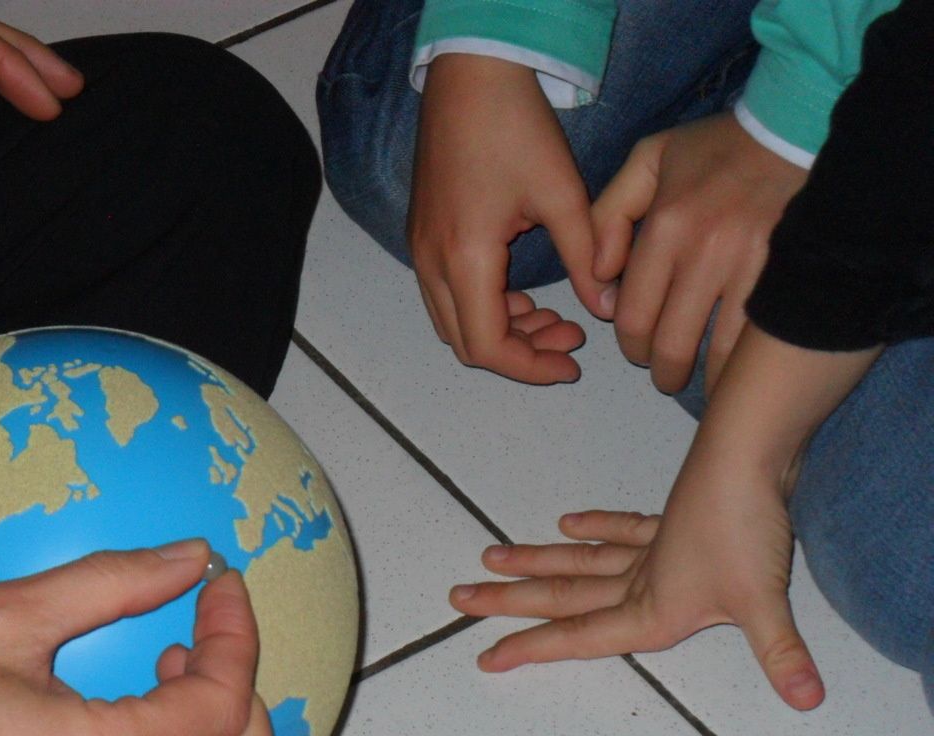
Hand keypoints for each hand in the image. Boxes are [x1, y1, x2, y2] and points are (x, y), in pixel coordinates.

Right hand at [409, 54, 607, 383]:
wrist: (470, 77)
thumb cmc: (514, 127)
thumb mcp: (563, 194)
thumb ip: (586, 256)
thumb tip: (603, 306)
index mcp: (466, 258)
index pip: (489, 346)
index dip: (530, 367)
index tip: (572, 363)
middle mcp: (432, 263)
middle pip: (466, 343)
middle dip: (519, 352)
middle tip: (570, 338)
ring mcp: (421, 251)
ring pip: (454, 322)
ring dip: (501, 330)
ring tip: (553, 315)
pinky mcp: (423, 236)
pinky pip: (447, 295)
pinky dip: (483, 307)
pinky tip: (521, 292)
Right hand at [450, 483, 823, 708]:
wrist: (750, 457)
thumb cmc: (748, 529)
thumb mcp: (765, 601)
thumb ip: (781, 653)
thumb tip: (807, 699)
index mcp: (649, 610)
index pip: (576, 636)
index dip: (529, 649)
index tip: (485, 657)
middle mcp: (638, 582)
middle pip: (560, 596)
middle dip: (507, 601)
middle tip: (460, 598)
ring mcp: (650, 549)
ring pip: (578, 562)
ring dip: (534, 562)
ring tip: (491, 557)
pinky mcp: (668, 521)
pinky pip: (622, 530)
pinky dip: (596, 528)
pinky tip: (570, 523)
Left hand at [592, 113, 805, 394]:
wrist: (798, 128)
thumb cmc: (718, 147)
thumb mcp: (648, 161)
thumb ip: (609, 216)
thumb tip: (598, 277)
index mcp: (667, 226)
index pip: (633, 314)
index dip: (631, 346)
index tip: (638, 353)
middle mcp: (706, 250)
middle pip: (672, 342)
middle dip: (664, 370)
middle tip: (667, 375)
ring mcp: (752, 264)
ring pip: (719, 349)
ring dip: (706, 375)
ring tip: (703, 380)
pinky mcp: (789, 272)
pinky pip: (760, 336)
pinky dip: (746, 361)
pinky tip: (740, 368)